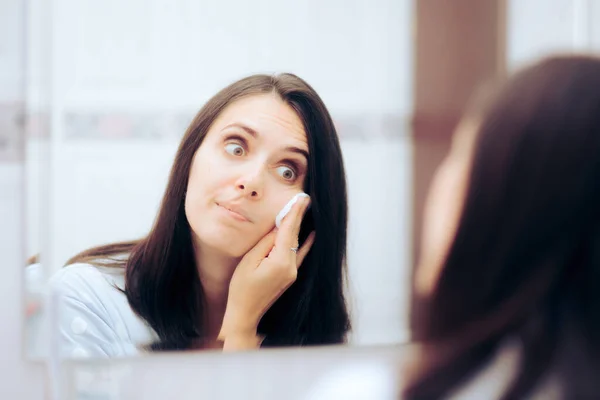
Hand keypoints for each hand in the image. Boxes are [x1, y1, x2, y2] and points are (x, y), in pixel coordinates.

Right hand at [219, 196, 314, 345]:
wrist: (245, 314)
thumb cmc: (241, 288)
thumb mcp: (250, 261)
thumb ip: (265, 242)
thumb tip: (277, 227)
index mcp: (280, 261)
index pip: (288, 231)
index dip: (294, 213)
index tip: (301, 199)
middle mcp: (291, 267)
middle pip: (294, 236)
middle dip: (298, 216)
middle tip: (304, 199)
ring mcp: (292, 272)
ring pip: (296, 244)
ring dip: (298, 227)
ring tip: (303, 209)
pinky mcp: (289, 276)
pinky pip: (299, 255)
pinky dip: (304, 243)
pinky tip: (311, 235)